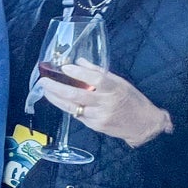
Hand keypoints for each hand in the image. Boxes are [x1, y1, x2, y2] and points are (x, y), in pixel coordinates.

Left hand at [38, 61, 172, 147]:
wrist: (144, 125)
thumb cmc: (132, 100)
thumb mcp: (120, 82)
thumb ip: (98, 72)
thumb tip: (78, 61)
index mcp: (114, 89)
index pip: (95, 79)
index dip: (78, 72)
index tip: (64, 67)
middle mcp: (106, 103)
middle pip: (76, 95)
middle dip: (56, 87)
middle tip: (43, 80)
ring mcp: (99, 116)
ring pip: (72, 107)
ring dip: (55, 98)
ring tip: (45, 90)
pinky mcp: (95, 126)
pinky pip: (77, 115)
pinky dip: (66, 106)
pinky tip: (58, 100)